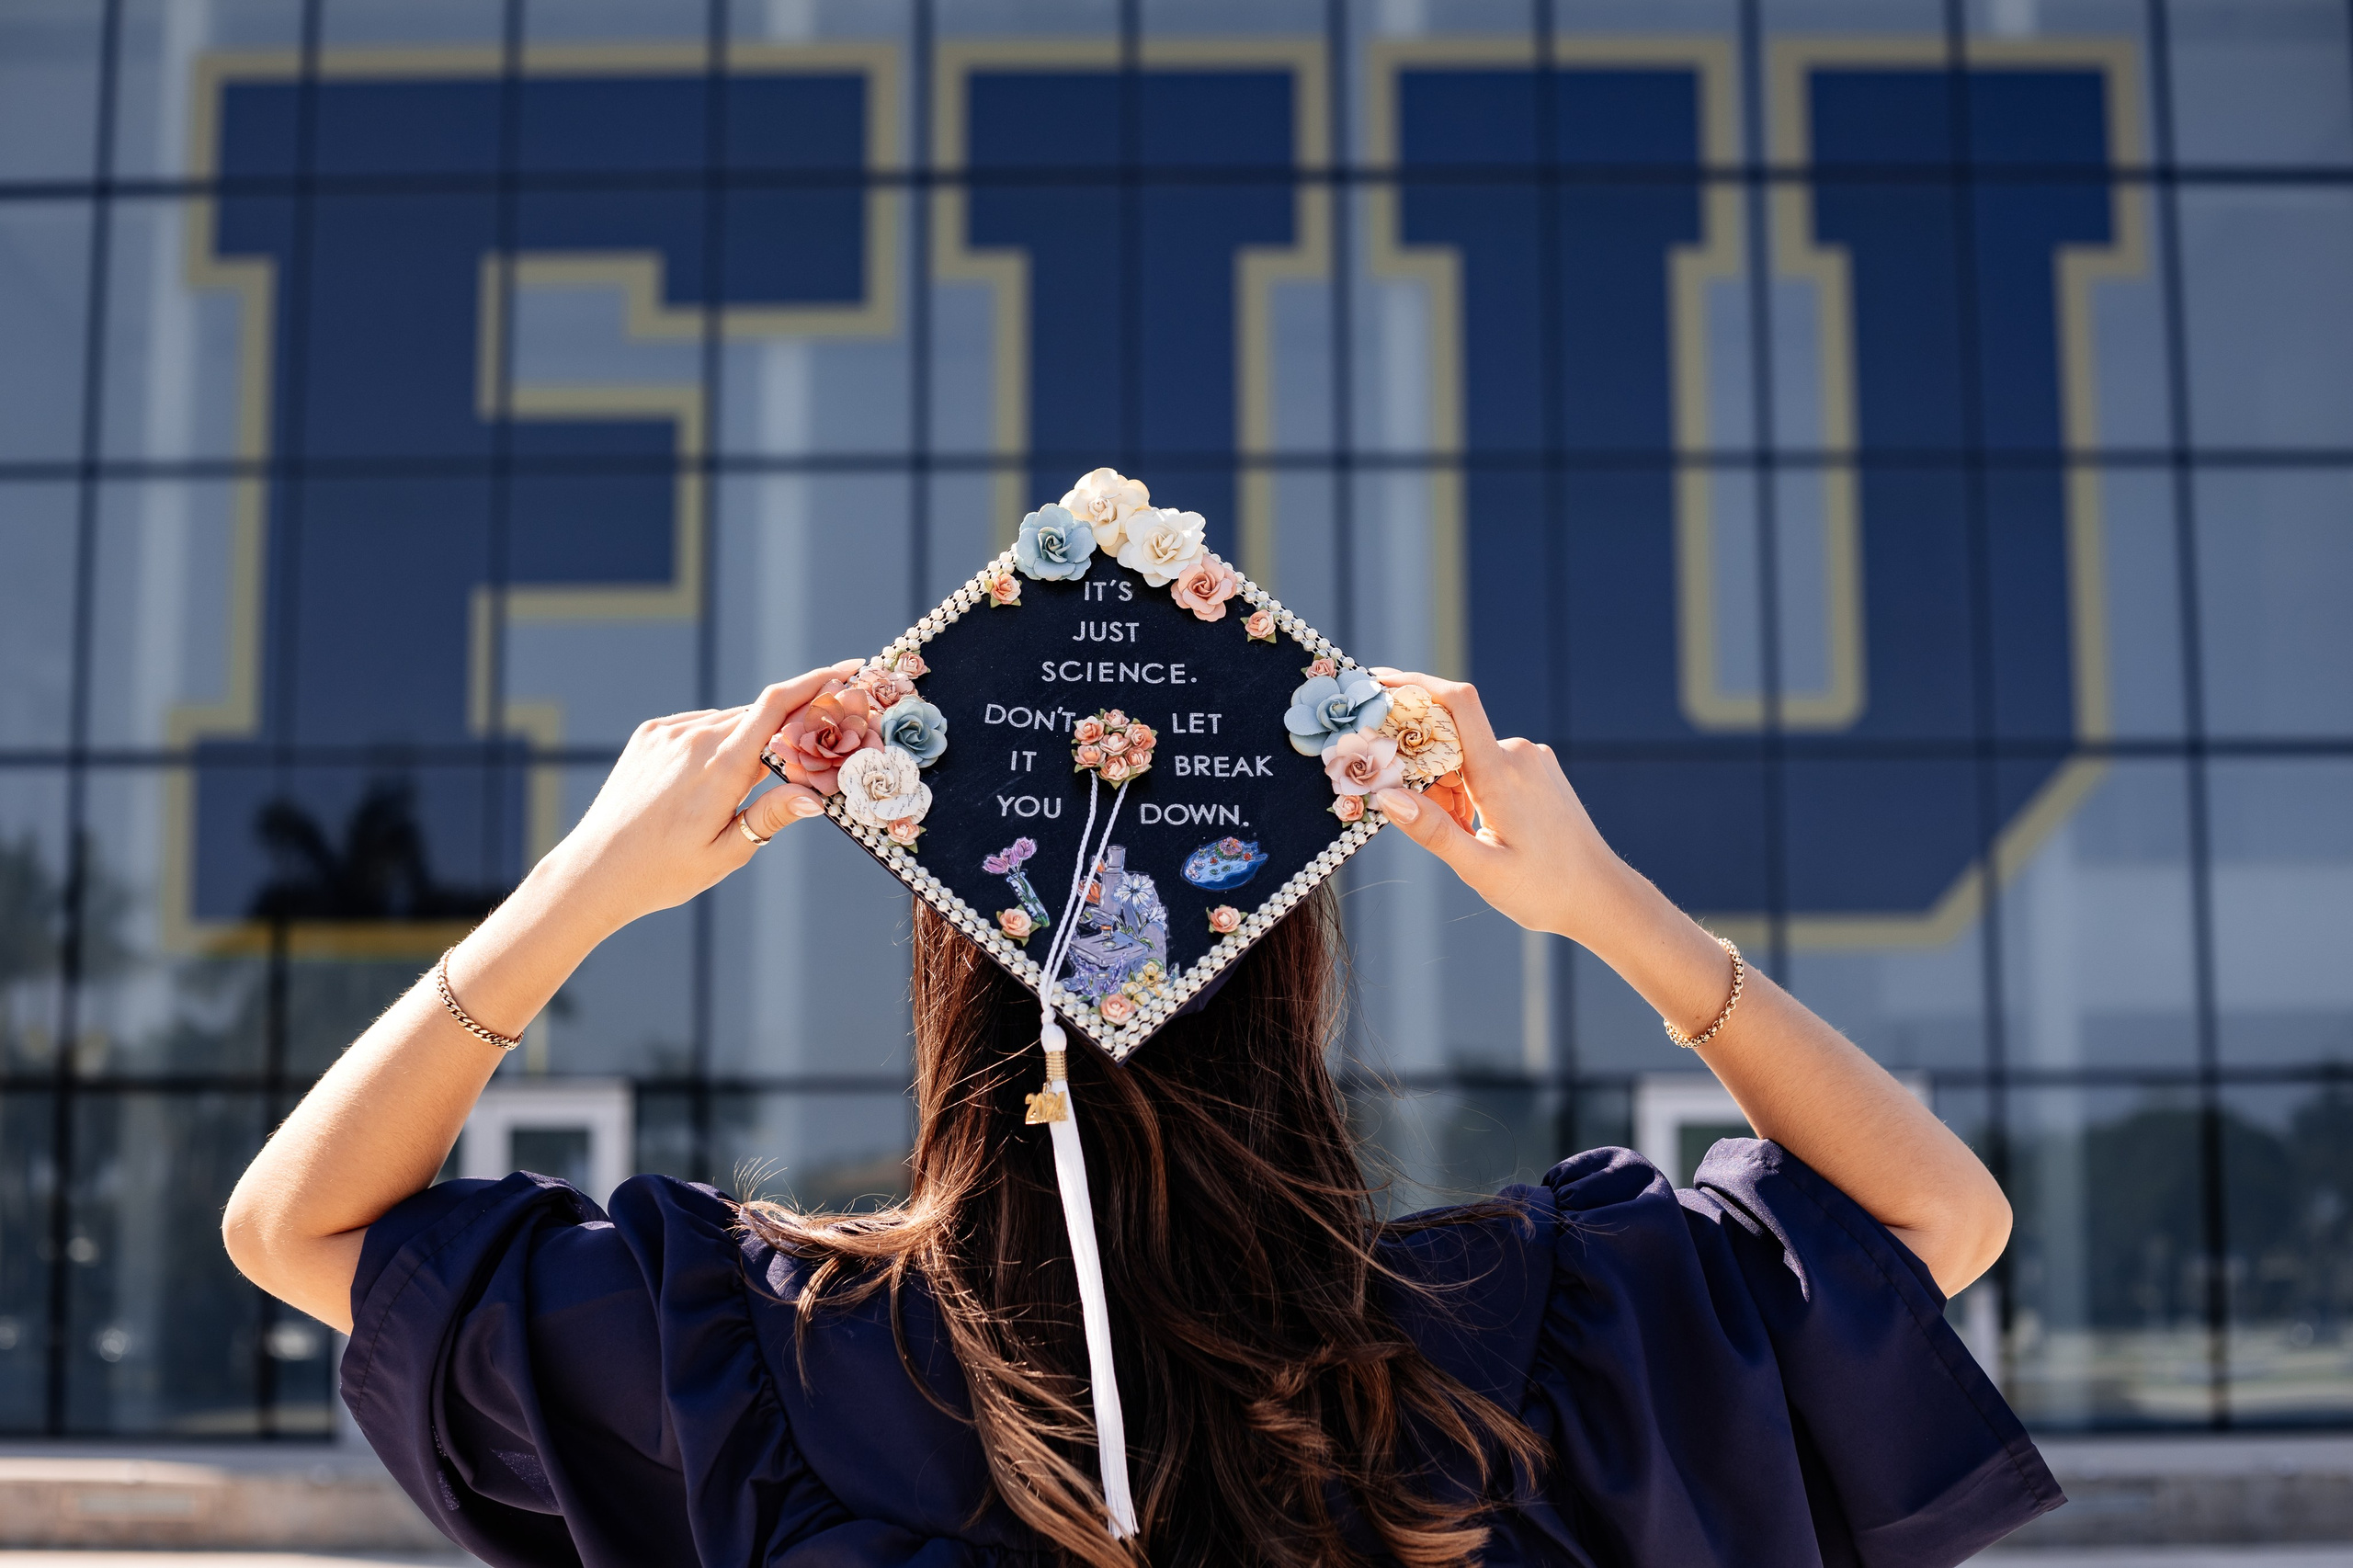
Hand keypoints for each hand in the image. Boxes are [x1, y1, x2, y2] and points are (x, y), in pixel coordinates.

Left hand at [544, 661, 860, 932]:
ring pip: (729, 720)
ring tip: (755, 775)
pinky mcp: (649, 734)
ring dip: (752, 736)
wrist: (594, 870)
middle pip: (759, 714)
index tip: (847, 669)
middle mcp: (694, 738)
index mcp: (720, 767)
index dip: (816, 682)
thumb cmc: (662, 872)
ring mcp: (668, 732)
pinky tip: (713, 775)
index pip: (777, 706)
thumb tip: (814, 795)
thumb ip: (770, 818)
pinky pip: (699, 725)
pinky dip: (718, 739)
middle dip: (793, 720)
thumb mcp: (725, 853)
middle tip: (817, 740)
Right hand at [1364, 669, 1630, 944]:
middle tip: (1421, 817)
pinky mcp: (1539, 771)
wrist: (1602, 898)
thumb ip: (1434, 831)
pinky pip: (1490, 766)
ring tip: (1465, 836)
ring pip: (1468, 757)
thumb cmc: (1545, 890)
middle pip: (1451, 738)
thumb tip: (1387, 795)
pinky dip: (1471, 790)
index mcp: (1502, 772)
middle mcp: (1519, 754)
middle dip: (1424, 770)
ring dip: (1449, 787)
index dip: (1416, 684)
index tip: (1379, 684)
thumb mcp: (1482, 870)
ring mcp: (1532, 760)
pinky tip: (1480, 829)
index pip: (1457, 703)